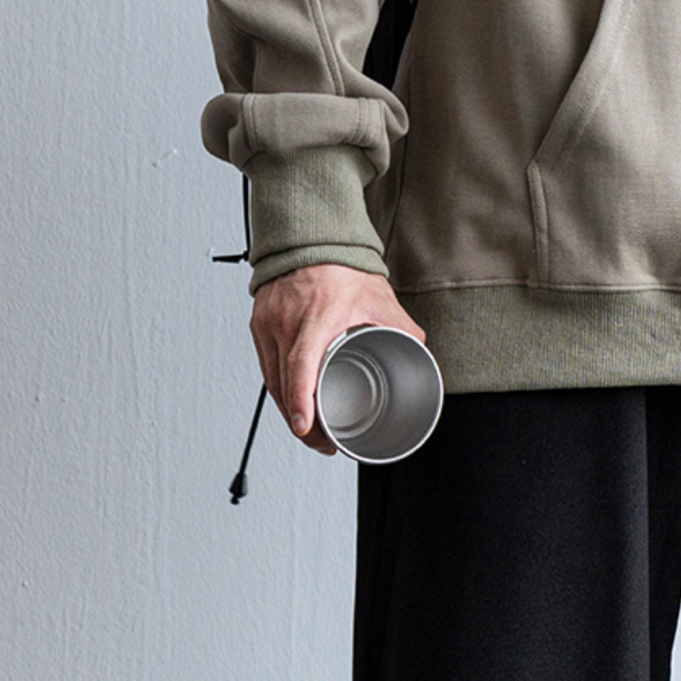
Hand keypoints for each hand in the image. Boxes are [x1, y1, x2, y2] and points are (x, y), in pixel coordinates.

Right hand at [249, 264, 426, 452]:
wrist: (310, 238)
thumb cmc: (340, 264)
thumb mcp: (378, 297)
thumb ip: (402, 326)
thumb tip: (420, 352)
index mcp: (315, 318)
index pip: (301, 367)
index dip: (300, 401)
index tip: (305, 427)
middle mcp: (286, 322)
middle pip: (284, 384)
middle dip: (300, 422)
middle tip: (321, 443)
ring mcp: (268, 324)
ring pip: (272, 379)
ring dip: (287, 410)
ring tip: (308, 431)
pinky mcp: (260, 325)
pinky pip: (266, 365)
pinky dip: (278, 388)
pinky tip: (290, 403)